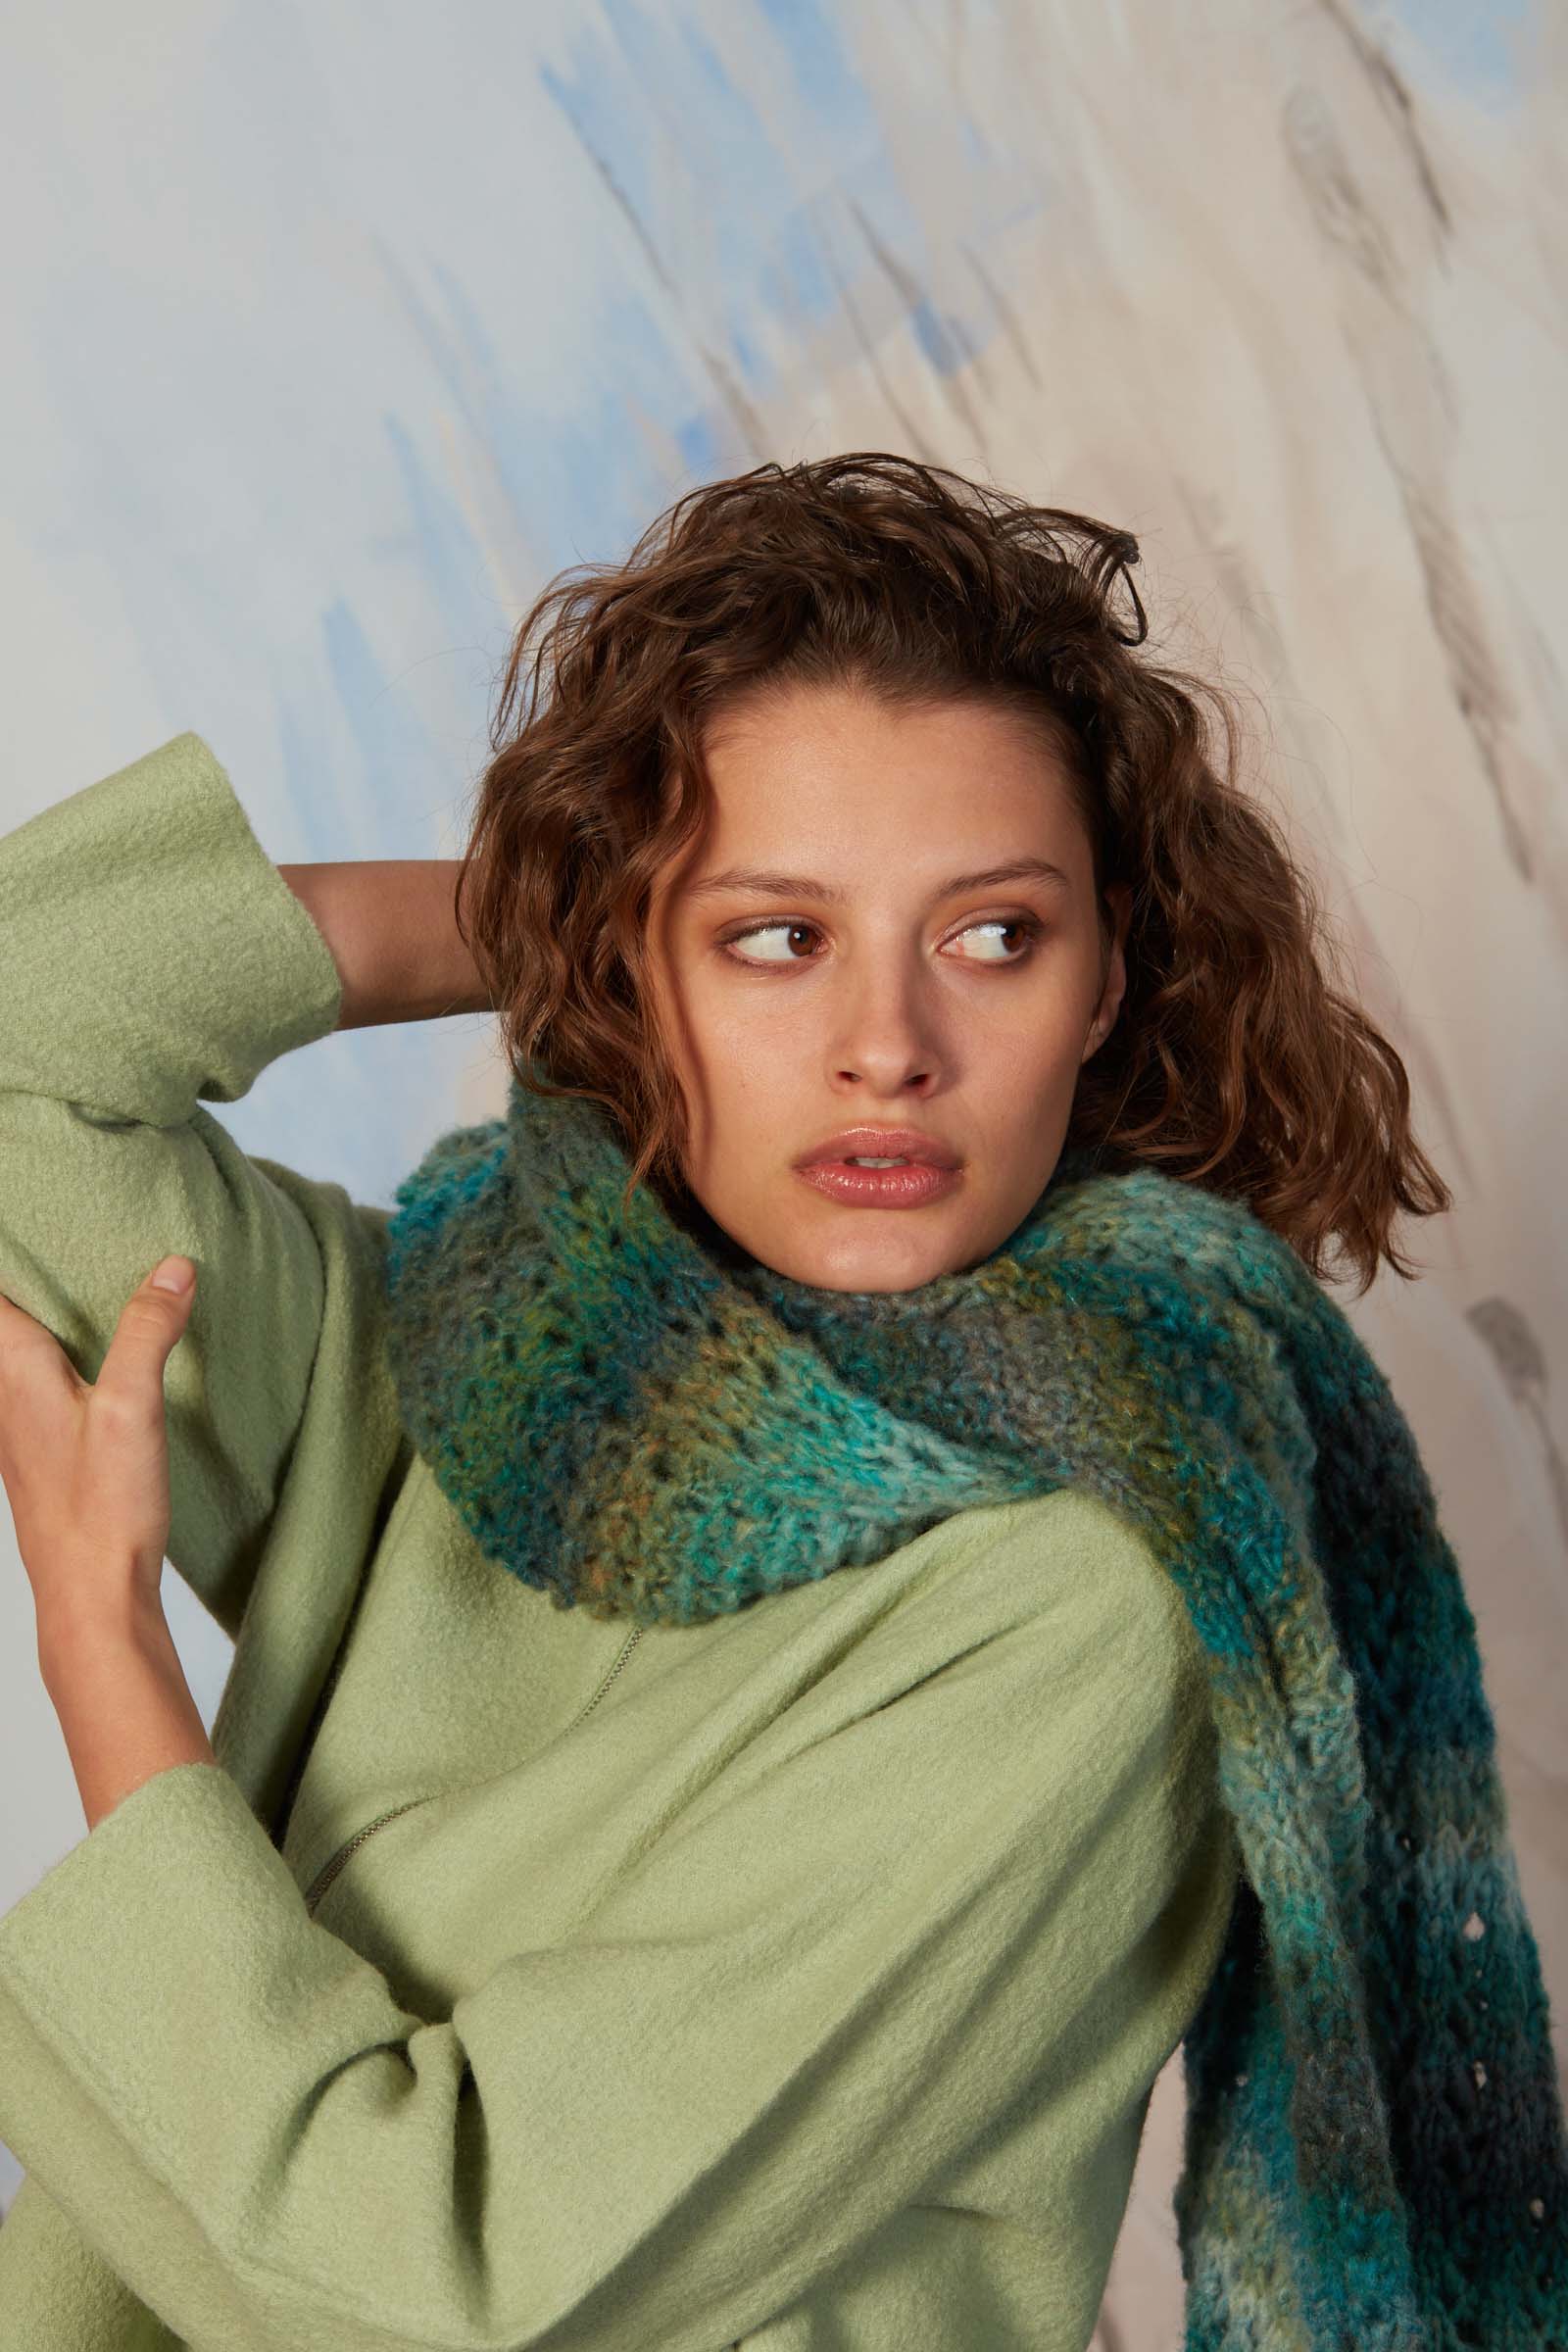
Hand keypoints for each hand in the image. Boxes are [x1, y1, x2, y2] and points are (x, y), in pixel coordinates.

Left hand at [0, 1256, 196, 1634]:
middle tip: (65, 1231)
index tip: (34, 1210)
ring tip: (84, 1272)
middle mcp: (1, 1390)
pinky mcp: (38, 1445)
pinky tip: (99, 1346)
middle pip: (3, 1314)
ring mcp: (14, 1421)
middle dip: (26, 1273)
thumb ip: (148, 1330)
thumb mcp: (134, 1407)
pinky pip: (36, 1375)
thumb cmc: (101, 1508)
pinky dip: (58, 1347)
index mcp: (11, 1368)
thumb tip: (173, 1266)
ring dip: (41, 1312)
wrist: (90, 1594)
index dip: (11, 1248)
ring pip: (16, 1345)